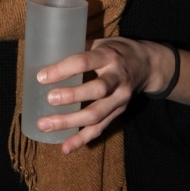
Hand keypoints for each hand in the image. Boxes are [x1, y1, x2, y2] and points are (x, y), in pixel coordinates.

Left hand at [35, 37, 170, 153]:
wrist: (147, 65)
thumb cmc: (116, 50)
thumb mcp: (101, 43)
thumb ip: (79, 49)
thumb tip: (46, 54)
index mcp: (108, 56)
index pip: (84, 62)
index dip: (63, 69)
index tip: (42, 76)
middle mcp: (117, 78)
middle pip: (96, 90)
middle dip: (72, 96)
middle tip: (49, 99)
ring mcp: (120, 99)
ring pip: (96, 114)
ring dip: (70, 122)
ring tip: (45, 125)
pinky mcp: (119, 113)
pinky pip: (100, 128)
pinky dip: (82, 139)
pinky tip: (65, 147)